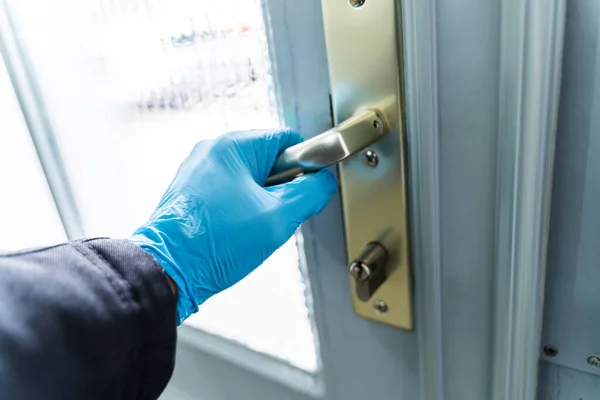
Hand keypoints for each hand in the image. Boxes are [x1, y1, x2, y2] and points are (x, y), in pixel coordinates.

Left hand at [129, 130, 336, 323]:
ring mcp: (197, 173)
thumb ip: (309, 193)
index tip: (309, 188)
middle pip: (268, 161)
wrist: (168, 271)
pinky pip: (229, 194)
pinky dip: (240, 211)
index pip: (286, 140)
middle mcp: (211, 152)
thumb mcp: (278, 217)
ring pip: (249, 181)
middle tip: (276, 216)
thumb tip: (323, 182)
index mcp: (232, 146)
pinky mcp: (190, 194)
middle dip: (281, 189)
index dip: (305, 164)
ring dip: (261, 203)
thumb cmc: (214, 243)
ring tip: (252, 228)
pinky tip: (236, 232)